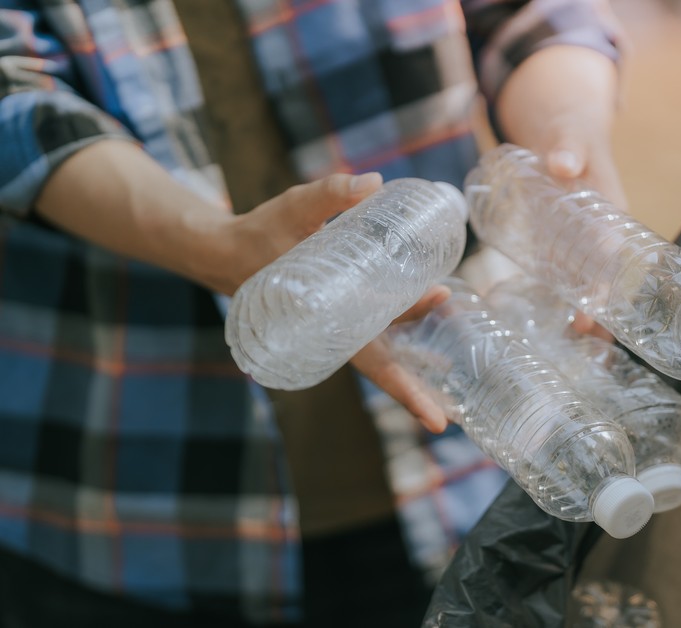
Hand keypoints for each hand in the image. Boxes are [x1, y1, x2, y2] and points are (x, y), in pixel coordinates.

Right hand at [201, 173, 452, 431]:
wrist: (223, 250)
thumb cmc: (258, 235)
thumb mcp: (292, 210)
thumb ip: (330, 195)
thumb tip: (373, 183)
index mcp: (329, 327)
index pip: (377, 367)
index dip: (408, 392)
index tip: (437, 422)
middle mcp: (338, 332)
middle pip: (389, 363)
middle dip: (421, 378)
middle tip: (456, 397)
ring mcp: (340, 321)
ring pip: (387, 338)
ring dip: (417, 333)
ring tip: (449, 303)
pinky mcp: (340, 305)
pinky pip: (377, 319)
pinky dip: (403, 313)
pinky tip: (431, 298)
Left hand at [497, 44, 624, 338]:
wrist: (563, 135)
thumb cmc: (572, 137)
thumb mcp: (572, 138)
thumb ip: (568, 148)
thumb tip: (563, 164)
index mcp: (614, 214)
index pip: (615, 257)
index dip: (609, 286)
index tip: (596, 310)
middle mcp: (602, 236)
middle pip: (605, 281)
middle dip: (600, 312)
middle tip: (584, 337)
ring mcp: (581, 246)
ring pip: (586, 287)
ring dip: (584, 315)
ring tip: (575, 348)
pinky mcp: (561, 248)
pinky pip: (563, 279)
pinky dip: (560, 301)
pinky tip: (551, 327)